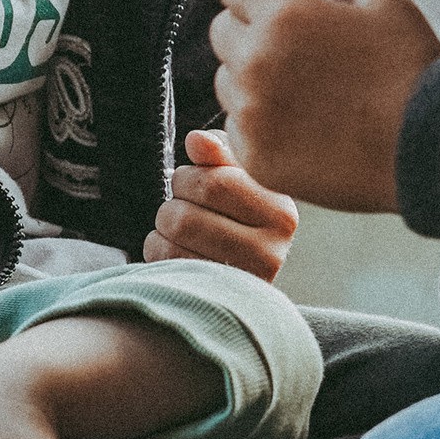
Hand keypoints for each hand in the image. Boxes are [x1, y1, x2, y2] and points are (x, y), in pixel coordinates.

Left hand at [144, 127, 299, 278]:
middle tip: (181, 204)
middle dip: (173, 202)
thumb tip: (196, 140)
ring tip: (179, 227)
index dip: (189, 177)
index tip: (190, 180)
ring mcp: (239, 280)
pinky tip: (175, 248)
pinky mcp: (213, 298)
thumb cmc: (238, 218)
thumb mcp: (238, 179)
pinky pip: (166, 261)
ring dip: (163, 225)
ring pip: (174, 237)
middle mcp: (270, 250)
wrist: (242, 281)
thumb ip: (219, 154)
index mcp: (281, 213)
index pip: (216, 184)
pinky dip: (158, 247)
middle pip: (187, 215)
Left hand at [211, 0, 439, 212]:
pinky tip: (308, 127)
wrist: (432, 148)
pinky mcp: (255, 157)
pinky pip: (237, 128)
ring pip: (227, 81)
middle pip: (223, 30)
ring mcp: (251, 114)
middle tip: (307, 50)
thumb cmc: (413, 67)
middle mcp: (255, 62)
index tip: (291, 4)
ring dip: (254, 79)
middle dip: (254, 30)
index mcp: (283, 14)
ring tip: (312, 92)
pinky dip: (261, 124)